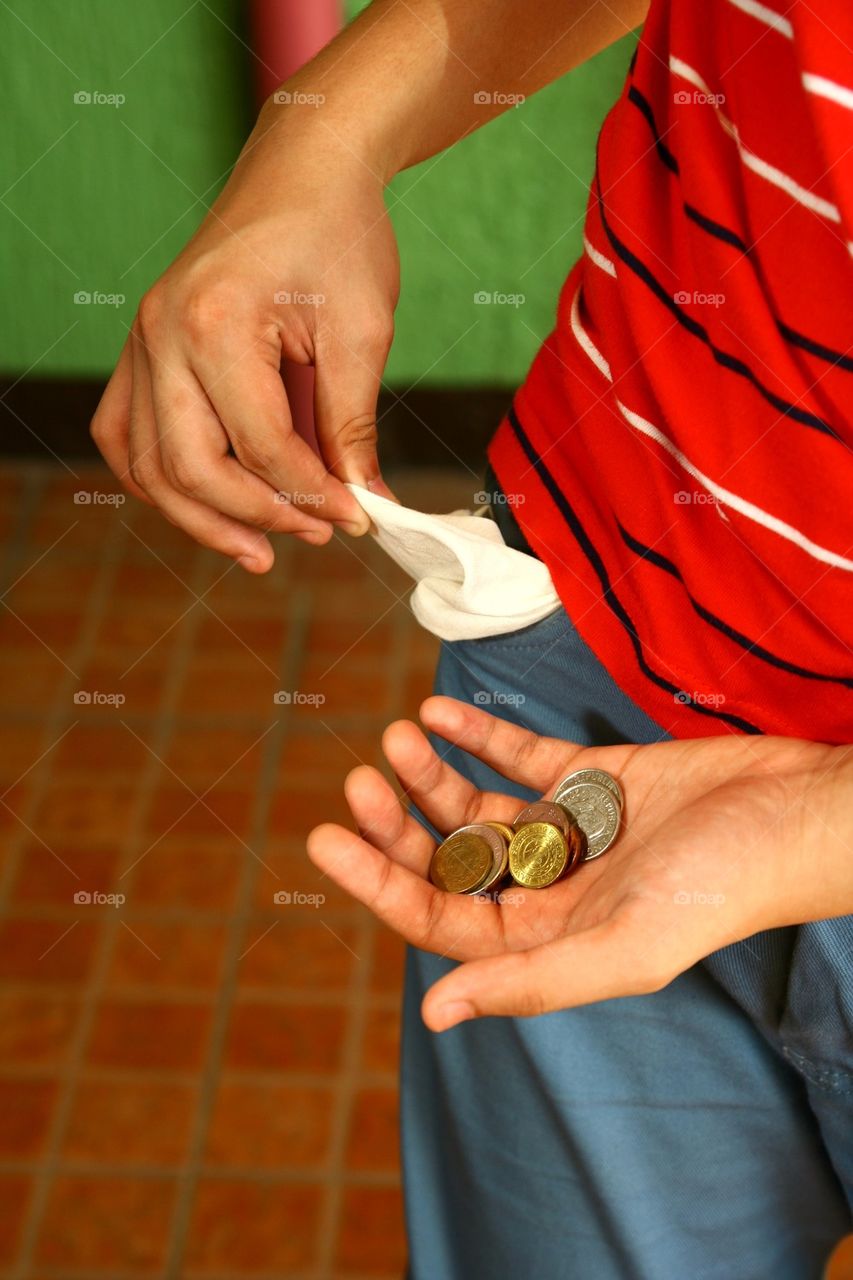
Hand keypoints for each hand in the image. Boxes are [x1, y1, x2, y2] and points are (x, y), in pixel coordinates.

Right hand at [91, 100, 399, 569]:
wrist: (304, 169)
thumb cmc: (337, 236)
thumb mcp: (361, 333)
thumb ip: (353, 427)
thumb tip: (366, 504)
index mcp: (217, 323)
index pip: (264, 447)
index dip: (315, 497)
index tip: (360, 518)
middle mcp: (163, 334)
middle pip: (190, 468)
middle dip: (256, 518)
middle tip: (315, 538)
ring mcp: (142, 340)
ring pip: (146, 464)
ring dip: (200, 517)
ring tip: (257, 549)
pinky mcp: (143, 346)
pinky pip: (125, 432)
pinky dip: (157, 478)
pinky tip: (204, 505)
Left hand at [308, 696, 849, 1029]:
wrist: (794, 810)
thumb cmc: (721, 886)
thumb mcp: (623, 946)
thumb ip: (531, 979)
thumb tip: (434, 1014)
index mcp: (549, 940)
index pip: (441, 917)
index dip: (380, 882)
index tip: (327, 837)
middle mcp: (550, 888)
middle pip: (450, 859)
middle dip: (399, 823)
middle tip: (357, 781)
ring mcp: (568, 829)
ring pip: (477, 805)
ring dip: (432, 773)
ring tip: (399, 735)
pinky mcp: (592, 778)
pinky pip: (519, 757)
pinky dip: (477, 736)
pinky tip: (438, 713)